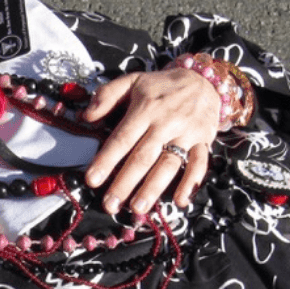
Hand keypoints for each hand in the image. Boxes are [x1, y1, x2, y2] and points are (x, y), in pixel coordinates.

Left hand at [81, 69, 220, 212]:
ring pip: (169, 164)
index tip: (92, 180)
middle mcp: (165, 123)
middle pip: (143, 157)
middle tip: (110, 205)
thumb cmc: (160, 86)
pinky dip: (191, 183)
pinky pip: (199, 164)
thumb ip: (106, 96)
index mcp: (145, 109)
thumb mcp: (131, 81)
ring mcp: (186, 134)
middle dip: (125, 183)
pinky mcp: (203, 142)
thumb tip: (86, 117)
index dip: (106, 160)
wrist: (202, 80)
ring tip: (137, 208)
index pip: (122, 138)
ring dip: (153, 188)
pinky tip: (180, 201)